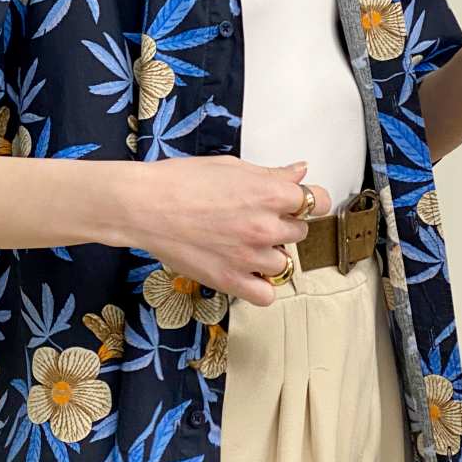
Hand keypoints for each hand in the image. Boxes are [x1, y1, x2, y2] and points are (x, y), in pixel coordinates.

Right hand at [134, 156, 331, 308]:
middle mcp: (266, 227)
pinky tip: (244, 272)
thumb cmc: (180, 181)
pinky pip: (266, 295)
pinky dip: (260, 286)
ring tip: (242, 244)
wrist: (144, 206)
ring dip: (269, 254)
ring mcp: (250, 257)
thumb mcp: (231, 167)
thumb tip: (299, 172)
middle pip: (299, 232)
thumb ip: (271, 174)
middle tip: (253, 218)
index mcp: (269, 194)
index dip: (308, 201)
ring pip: (283, 263)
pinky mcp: (232, 280)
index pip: (317, 202)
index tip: (297, 202)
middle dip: (282, 224)